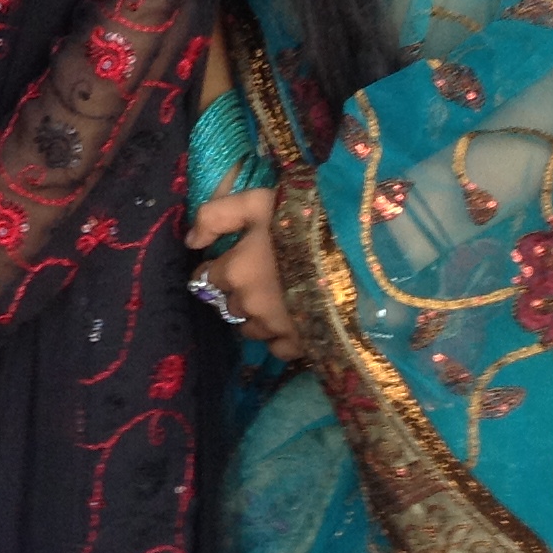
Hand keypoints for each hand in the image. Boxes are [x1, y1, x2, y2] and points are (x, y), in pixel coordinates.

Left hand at [189, 186, 300, 359]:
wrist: (362, 253)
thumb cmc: (305, 222)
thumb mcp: (255, 203)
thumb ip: (214, 216)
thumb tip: (190, 241)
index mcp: (234, 271)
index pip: (205, 278)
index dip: (216, 269)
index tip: (232, 261)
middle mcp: (249, 305)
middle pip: (228, 304)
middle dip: (237, 292)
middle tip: (262, 276)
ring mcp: (275, 327)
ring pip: (250, 328)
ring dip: (256, 316)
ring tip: (278, 297)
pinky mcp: (301, 343)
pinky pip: (276, 349)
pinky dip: (279, 338)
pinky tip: (293, 319)